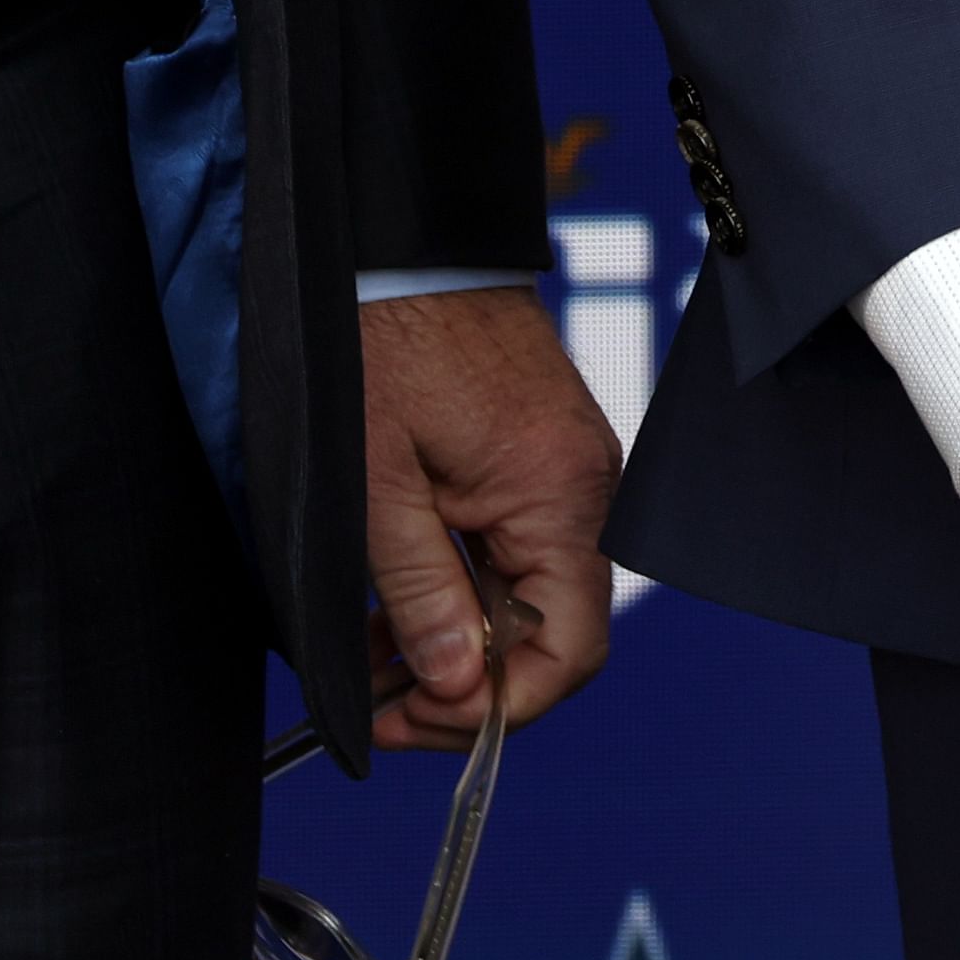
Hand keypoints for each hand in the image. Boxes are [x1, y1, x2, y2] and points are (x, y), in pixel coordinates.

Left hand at [356, 287, 618, 749]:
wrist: (403, 241)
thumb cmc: (386, 339)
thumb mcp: (378, 485)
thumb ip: (421, 595)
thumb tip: (455, 688)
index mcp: (559, 495)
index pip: (569, 653)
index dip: (492, 709)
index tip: (408, 719)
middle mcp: (586, 486)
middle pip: (551, 634)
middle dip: (464, 682)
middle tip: (376, 696)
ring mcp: (570, 468)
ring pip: (530, 597)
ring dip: (458, 639)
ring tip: (374, 653)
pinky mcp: (545, 454)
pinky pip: (520, 550)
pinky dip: (465, 588)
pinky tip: (402, 600)